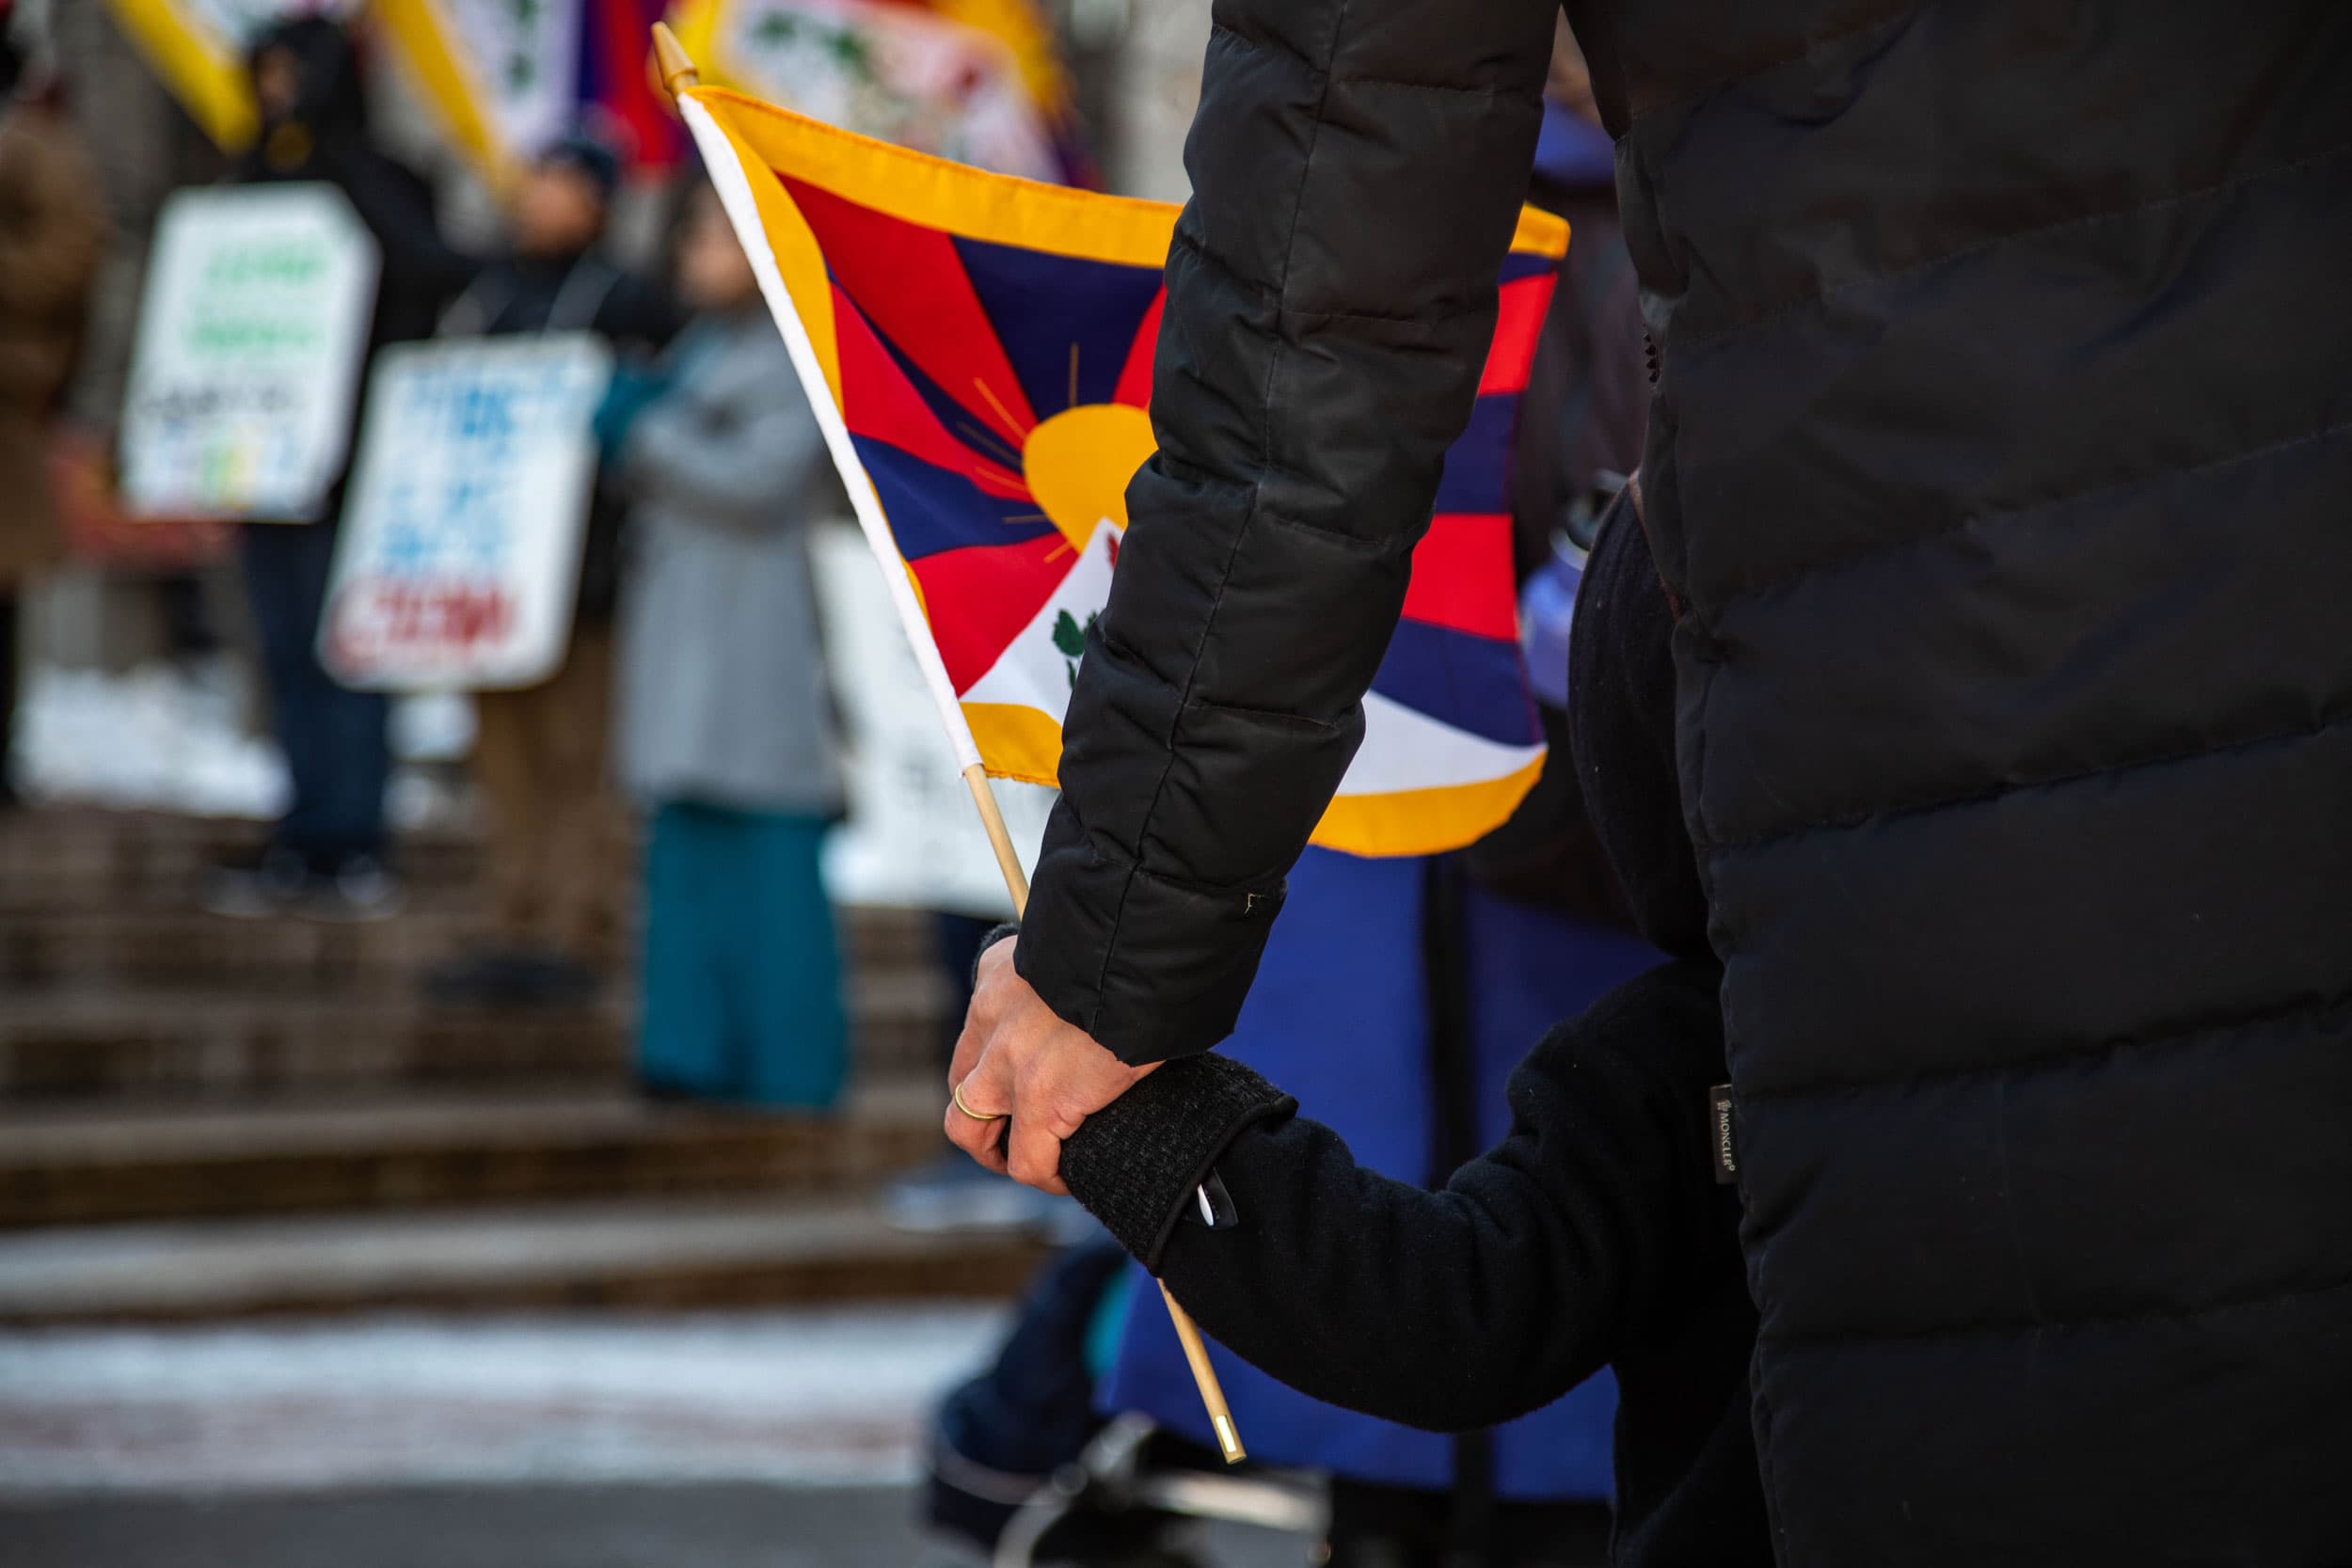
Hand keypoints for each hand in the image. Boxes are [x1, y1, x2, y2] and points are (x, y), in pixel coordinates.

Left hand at [947, 937, 1157, 1193]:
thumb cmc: (1137, 938)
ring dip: (997, 1152)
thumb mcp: (1085, 946)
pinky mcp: (1043, 1097)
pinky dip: (1047, 1176)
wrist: (1143, 939)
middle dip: (987, 1117)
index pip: (981, 1033)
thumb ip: (1074, 976)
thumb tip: (1103, 1007)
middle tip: (1026, 1133)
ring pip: (968, 1127)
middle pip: (962, 1083)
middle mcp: (992, 1016)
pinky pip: (1029, 1161)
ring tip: (1038, 1162)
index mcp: (1001, 974)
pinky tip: (1070, 1177)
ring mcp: (1009, 1061)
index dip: (999, 1070)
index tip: (1032, 1084)